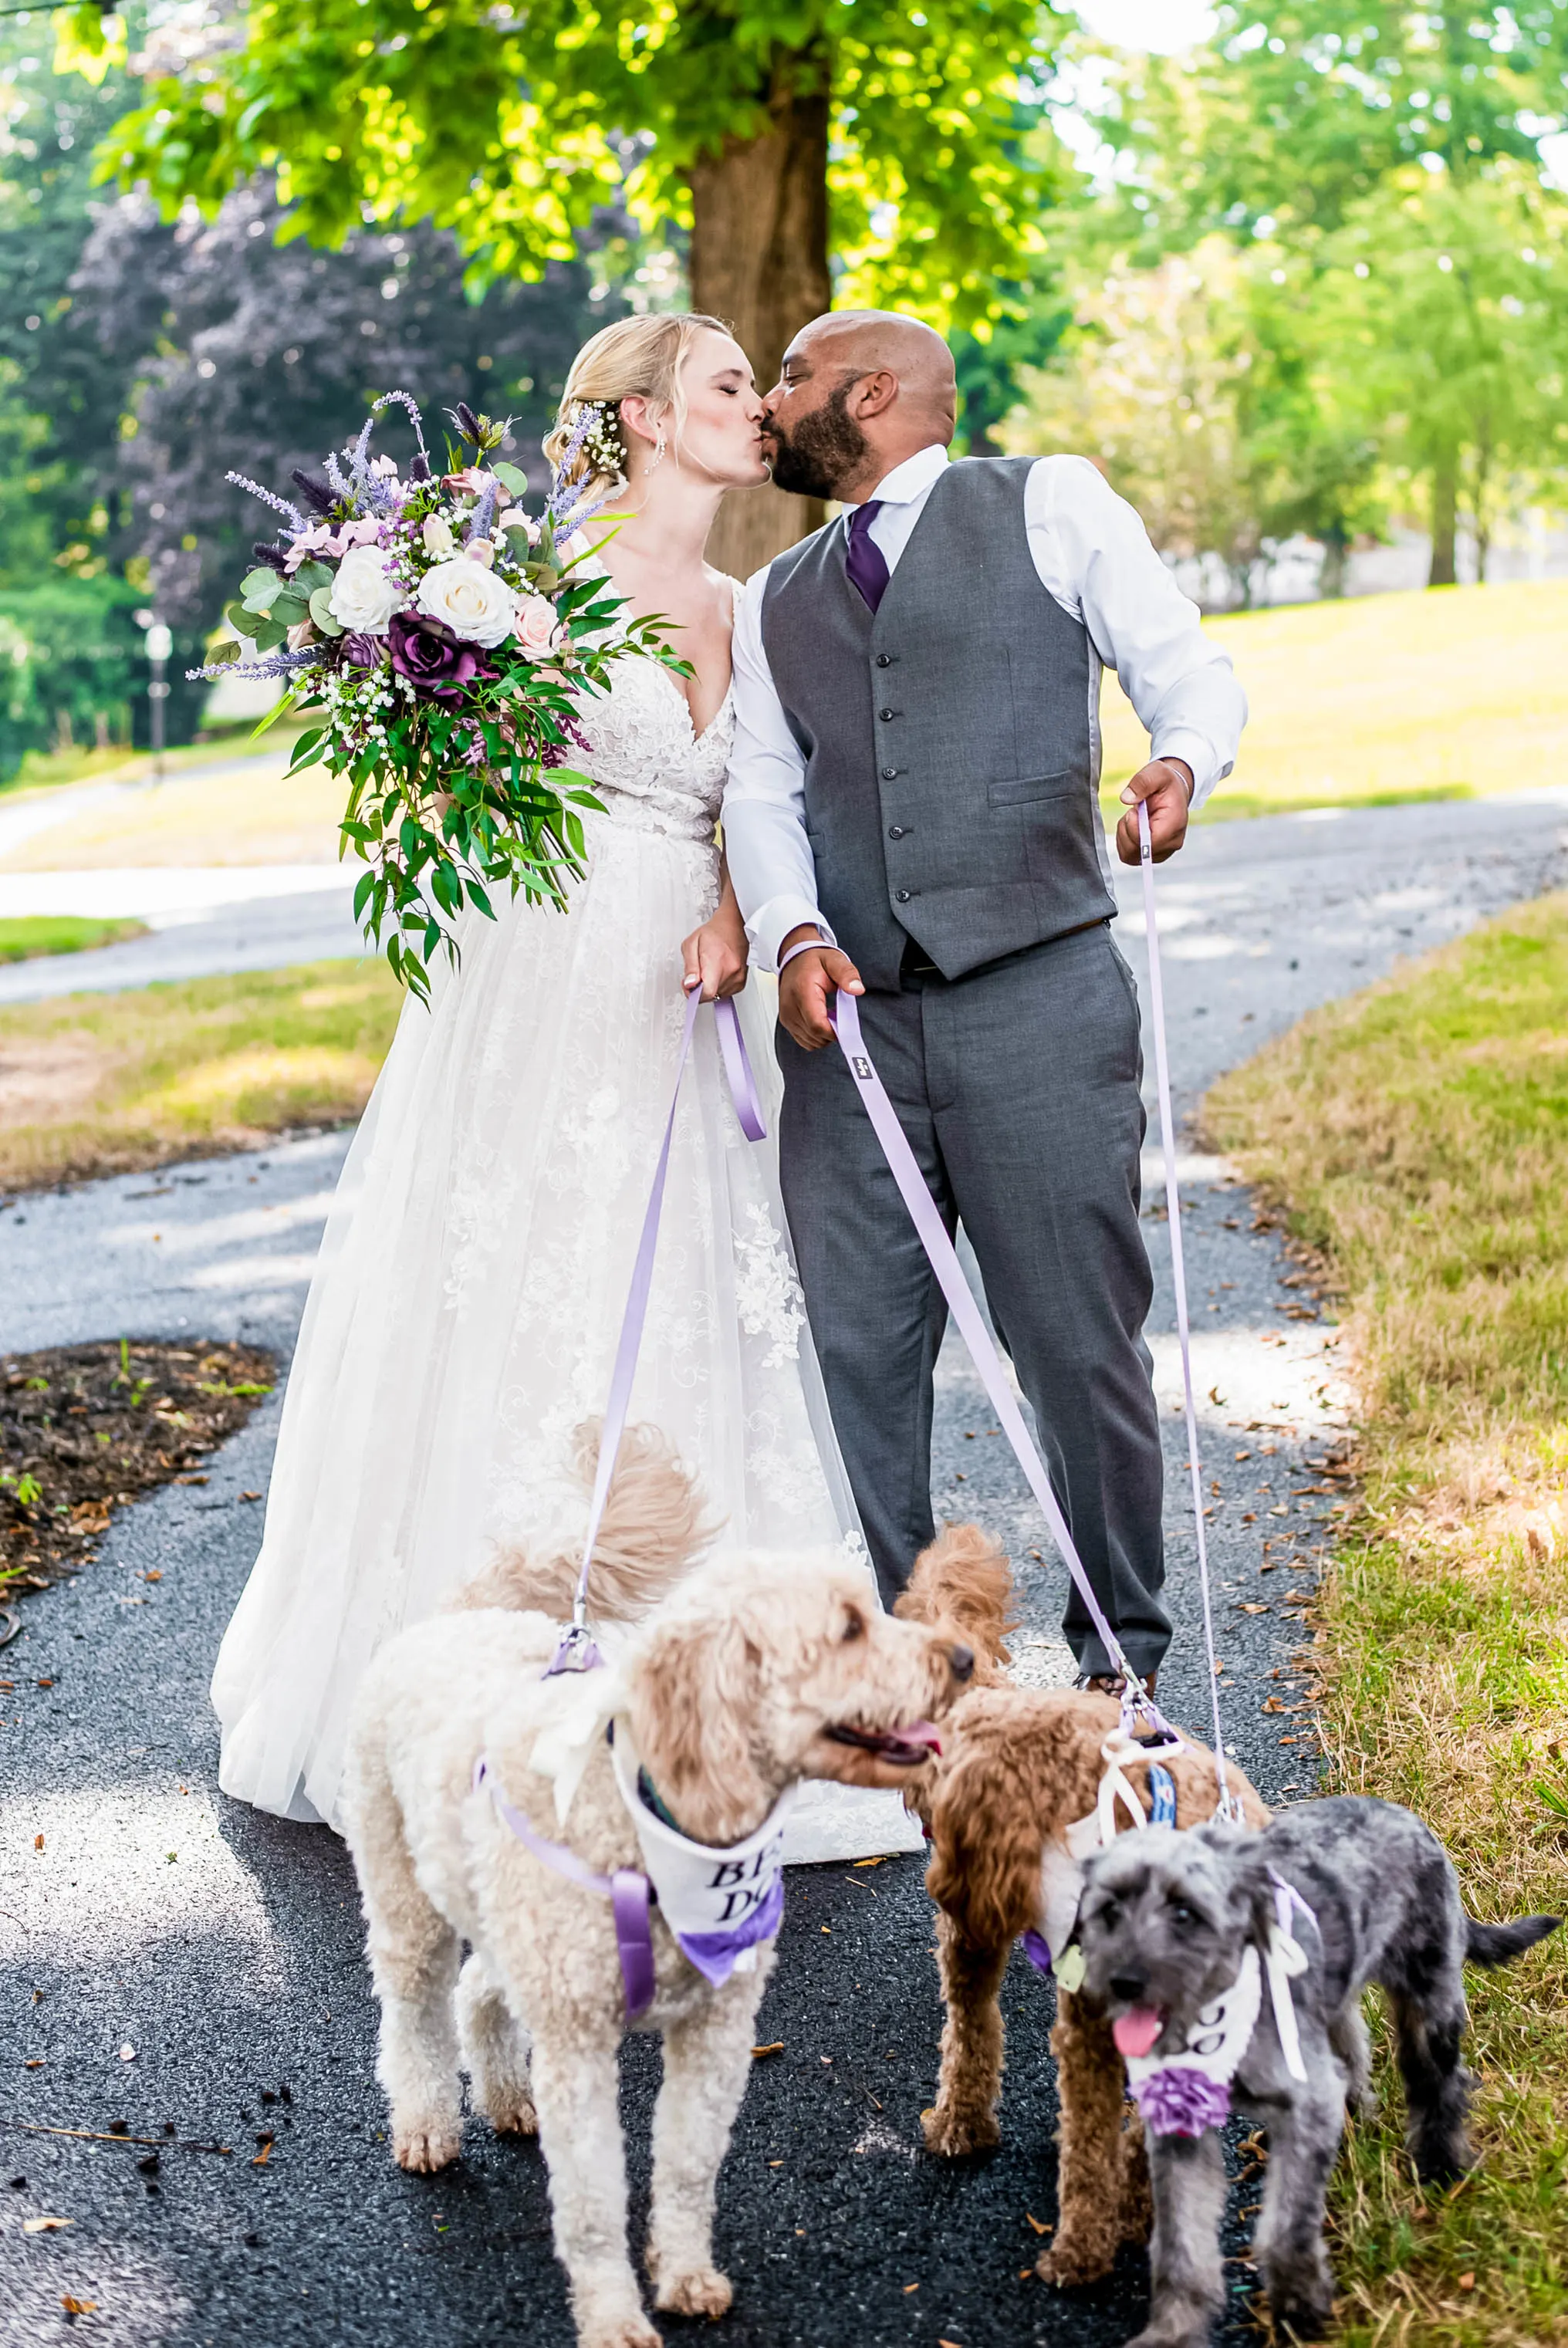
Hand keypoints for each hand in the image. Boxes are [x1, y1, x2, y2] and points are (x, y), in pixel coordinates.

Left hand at [681, 915, 748, 1000]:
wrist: (734, 927)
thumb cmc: (714, 933)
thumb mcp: (691, 944)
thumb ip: (689, 967)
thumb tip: (690, 984)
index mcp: (717, 962)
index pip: (707, 992)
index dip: (694, 994)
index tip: (689, 986)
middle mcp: (730, 972)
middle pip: (710, 995)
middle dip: (699, 987)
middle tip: (698, 972)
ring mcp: (738, 978)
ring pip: (717, 995)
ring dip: (709, 986)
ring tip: (710, 969)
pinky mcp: (741, 982)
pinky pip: (725, 993)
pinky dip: (718, 985)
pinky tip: (718, 972)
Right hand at [777, 931, 864, 1049]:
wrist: (795, 958)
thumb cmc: (815, 960)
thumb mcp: (835, 960)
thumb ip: (847, 974)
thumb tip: (857, 989)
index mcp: (802, 991)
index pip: (817, 1025)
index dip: (835, 1031)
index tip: (846, 1024)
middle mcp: (790, 1006)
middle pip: (815, 1036)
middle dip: (832, 1032)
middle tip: (840, 1014)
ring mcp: (786, 1016)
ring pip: (811, 1042)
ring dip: (825, 1035)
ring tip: (830, 1014)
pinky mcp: (787, 1022)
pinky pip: (805, 1041)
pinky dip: (816, 1036)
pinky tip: (822, 1019)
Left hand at [1115, 758, 1193, 865]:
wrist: (1173, 792)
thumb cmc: (1166, 784)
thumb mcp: (1156, 773)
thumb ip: (1142, 783)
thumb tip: (1126, 798)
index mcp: (1175, 824)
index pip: (1148, 842)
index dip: (1133, 828)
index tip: (1133, 811)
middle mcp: (1172, 843)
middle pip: (1137, 851)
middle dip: (1126, 831)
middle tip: (1133, 812)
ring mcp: (1163, 852)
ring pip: (1130, 856)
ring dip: (1124, 836)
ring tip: (1133, 818)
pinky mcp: (1153, 855)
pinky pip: (1130, 856)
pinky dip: (1125, 841)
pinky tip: (1132, 826)